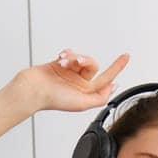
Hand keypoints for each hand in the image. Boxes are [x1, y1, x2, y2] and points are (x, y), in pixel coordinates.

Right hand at [12, 48, 130, 112]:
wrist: (32, 89)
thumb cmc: (53, 99)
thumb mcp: (82, 104)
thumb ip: (100, 98)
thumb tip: (114, 87)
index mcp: (86, 92)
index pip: (106, 79)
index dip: (117, 67)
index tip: (126, 56)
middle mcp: (79, 82)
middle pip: (92, 65)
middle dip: (85, 61)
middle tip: (77, 62)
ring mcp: (70, 73)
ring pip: (81, 58)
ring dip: (73, 58)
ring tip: (63, 63)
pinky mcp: (60, 64)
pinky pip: (70, 54)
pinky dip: (67, 54)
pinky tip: (60, 59)